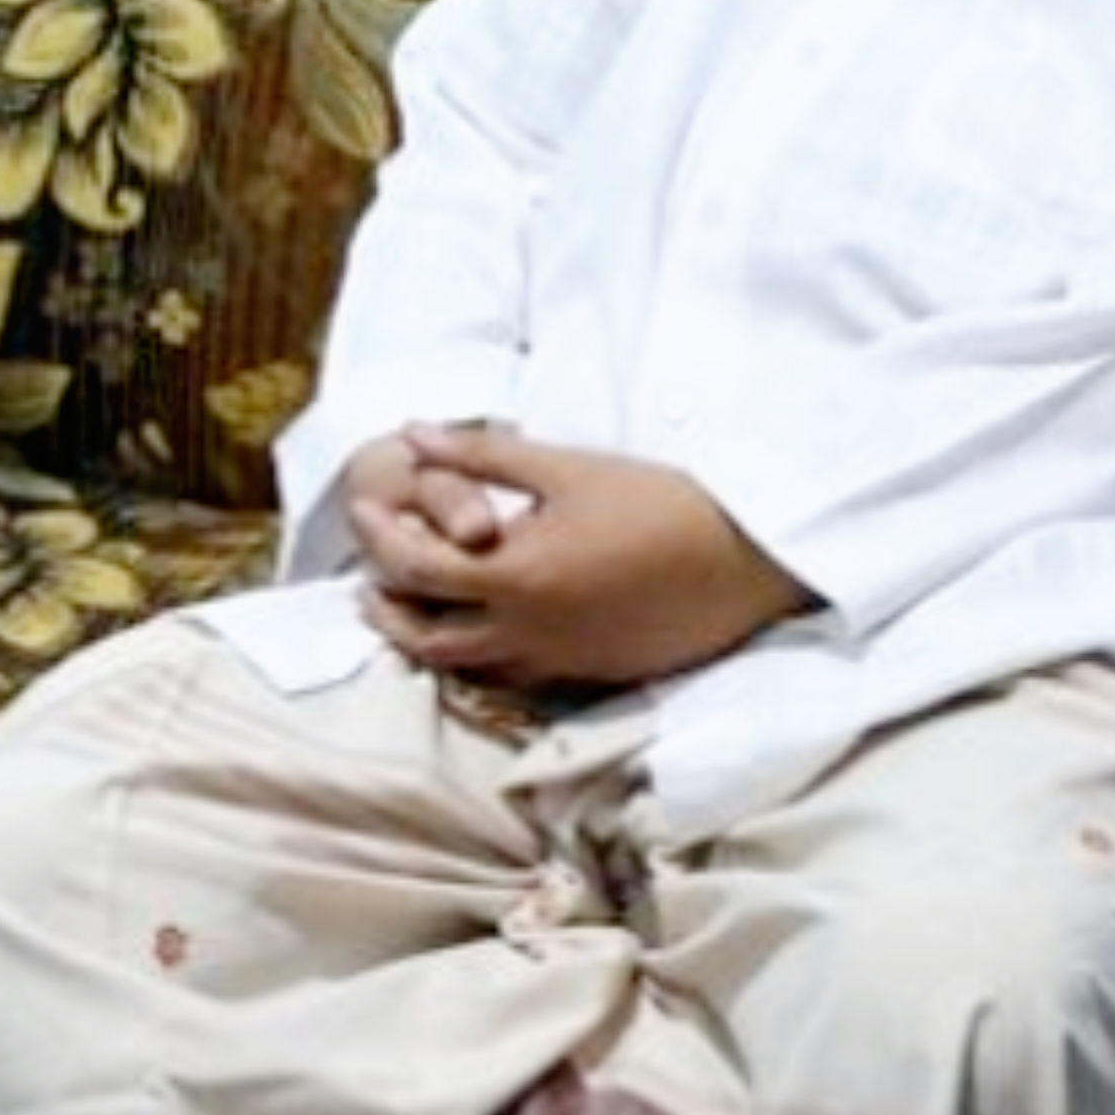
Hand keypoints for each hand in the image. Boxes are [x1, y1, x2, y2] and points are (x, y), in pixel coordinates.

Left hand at [348, 423, 813, 691]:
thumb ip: (481, 456)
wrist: (750, 560)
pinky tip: (479, 630)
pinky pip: (514, 680)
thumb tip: (411, 433)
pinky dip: (479, 659)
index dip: (378, 540)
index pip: (415, 570)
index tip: (363, 511)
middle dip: (387, 608)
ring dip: (427, 641)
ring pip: (466, 670)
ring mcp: (561, 663)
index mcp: (517, 576)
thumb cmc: (661, 501)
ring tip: (412, 607)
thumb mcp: (567, 468)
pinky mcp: (592, 678)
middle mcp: (529, 632)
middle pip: (426, 638)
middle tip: (368, 579)